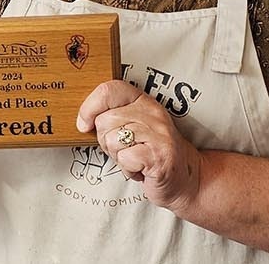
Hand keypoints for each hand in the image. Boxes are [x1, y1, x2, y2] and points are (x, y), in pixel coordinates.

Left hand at [77, 79, 203, 211]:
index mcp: (142, 100)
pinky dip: (127, 169)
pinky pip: (124, 158)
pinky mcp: (159, 156)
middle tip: (123, 148)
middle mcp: (152, 113)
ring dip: (116, 156)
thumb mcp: (131, 126)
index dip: (89, 107)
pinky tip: (140, 169)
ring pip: (111, 140)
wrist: (186, 178)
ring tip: (133, 158)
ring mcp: (158, 134)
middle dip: (105, 140)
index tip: (84, 124)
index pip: (109, 90)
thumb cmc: (150, 152)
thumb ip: (111, 117)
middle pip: (104, 121)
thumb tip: (82, 120)